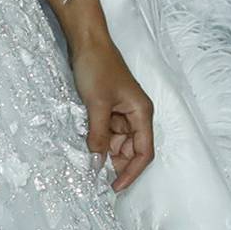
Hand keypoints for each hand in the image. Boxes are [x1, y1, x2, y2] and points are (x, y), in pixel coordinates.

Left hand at [70, 33, 155, 192]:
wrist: (86, 43)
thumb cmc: (97, 68)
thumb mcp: (97, 105)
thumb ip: (98, 136)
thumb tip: (96, 164)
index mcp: (141, 113)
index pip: (144, 151)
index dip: (132, 172)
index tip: (115, 187)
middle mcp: (135, 115)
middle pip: (131, 150)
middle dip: (117, 164)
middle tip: (97, 178)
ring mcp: (121, 113)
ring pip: (117, 143)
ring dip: (105, 154)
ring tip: (88, 164)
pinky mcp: (108, 109)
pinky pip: (106, 132)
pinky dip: (98, 142)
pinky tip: (87, 149)